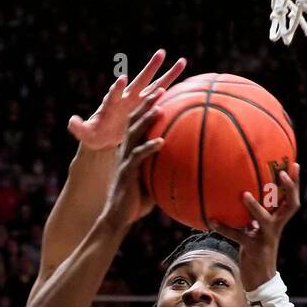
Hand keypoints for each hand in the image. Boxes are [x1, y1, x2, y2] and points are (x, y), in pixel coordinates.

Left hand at [68, 49, 185, 150]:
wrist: (102, 136)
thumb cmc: (93, 135)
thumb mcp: (85, 134)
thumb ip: (78, 128)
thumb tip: (71, 122)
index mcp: (110, 104)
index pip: (114, 94)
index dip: (117, 88)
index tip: (122, 79)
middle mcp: (125, 98)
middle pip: (139, 82)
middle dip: (150, 68)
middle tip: (161, 52)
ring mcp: (136, 101)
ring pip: (154, 85)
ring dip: (168, 74)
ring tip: (183, 60)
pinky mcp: (143, 107)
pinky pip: (159, 96)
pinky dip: (170, 88)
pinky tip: (183, 79)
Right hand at [100, 90, 164, 227]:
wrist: (117, 218)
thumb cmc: (137, 202)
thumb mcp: (153, 182)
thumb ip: (164, 170)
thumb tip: (188, 168)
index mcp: (131, 150)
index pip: (138, 123)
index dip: (148, 107)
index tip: (163, 93)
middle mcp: (126, 151)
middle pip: (135, 121)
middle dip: (147, 104)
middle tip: (160, 89)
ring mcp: (125, 160)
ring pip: (134, 134)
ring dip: (147, 120)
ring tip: (159, 108)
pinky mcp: (126, 172)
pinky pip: (138, 156)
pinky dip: (149, 147)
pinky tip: (161, 141)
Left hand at [208, 162, 301, 289]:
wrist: (260, 280)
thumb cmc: (255, 253)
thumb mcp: (256, 233)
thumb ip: (251, 219)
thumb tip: (240, 200)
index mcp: (278, 222)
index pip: (291, 199)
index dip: (294, 183)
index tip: (294, 164)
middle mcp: (276, 227)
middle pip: (290, 205)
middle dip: (289, 187)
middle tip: (282, 172)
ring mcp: (266, 238)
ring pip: (264, 219)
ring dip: (254, 207)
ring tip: (244, 194)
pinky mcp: (253, 248)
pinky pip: (237, 235)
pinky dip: (224, 228)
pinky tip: (211, 221)